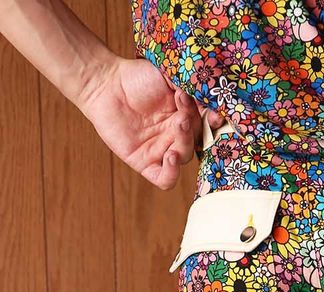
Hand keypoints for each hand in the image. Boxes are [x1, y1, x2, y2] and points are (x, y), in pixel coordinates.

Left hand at [79, 55, 204, 189]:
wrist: (105, 84)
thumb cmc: (136, 76)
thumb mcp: (168, 76)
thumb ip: (188, 86)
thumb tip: (208, 97)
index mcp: (185, 115)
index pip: (207, 126)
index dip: (213, 123)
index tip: (214, 114)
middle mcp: (176, 135)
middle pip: (197, 142)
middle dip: (195, 129)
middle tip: (184, 114)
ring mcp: (161, 150)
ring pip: (184, 158)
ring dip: (185, 145)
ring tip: (178, 127)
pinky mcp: (146, 163)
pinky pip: (165, 179)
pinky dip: (172, 173)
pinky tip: (170, 157)